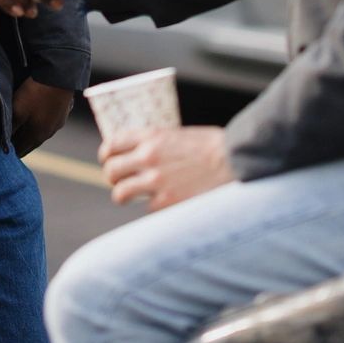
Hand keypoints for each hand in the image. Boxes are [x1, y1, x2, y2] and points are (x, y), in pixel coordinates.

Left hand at [10, 80, 74, 156]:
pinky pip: (47, 122)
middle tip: (7, 136)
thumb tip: (4, 142)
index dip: (10, 150)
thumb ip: (10, 128)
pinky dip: (39, 122)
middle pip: (30, 143)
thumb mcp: (17, 111)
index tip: (0, 147)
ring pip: (39, 133)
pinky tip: (35, 114)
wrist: (59, 76)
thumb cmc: (35, 94)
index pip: (20, 151)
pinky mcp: (62, 113)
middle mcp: (48, 134)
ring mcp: (57, 124)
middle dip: (19, 142)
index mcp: (36, 136)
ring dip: (29, 132)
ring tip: (19, 125)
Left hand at [98, 126, 233, 211]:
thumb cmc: (213, 146)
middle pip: (111, 169)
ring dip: (122, 196)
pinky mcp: (167, 201)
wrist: (236, 161)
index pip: (113, 143)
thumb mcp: (178, 134)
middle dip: (112, 176)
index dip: (107, 153)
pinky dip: (152, 207)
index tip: (108, 159)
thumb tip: (141, 154)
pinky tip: (162, 203)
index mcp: (151, 136)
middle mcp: (148, 156)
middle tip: (118, 180)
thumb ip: (157, 143)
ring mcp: (156, 180)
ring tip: (128, 197)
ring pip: (120, 193)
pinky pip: (147, 208)